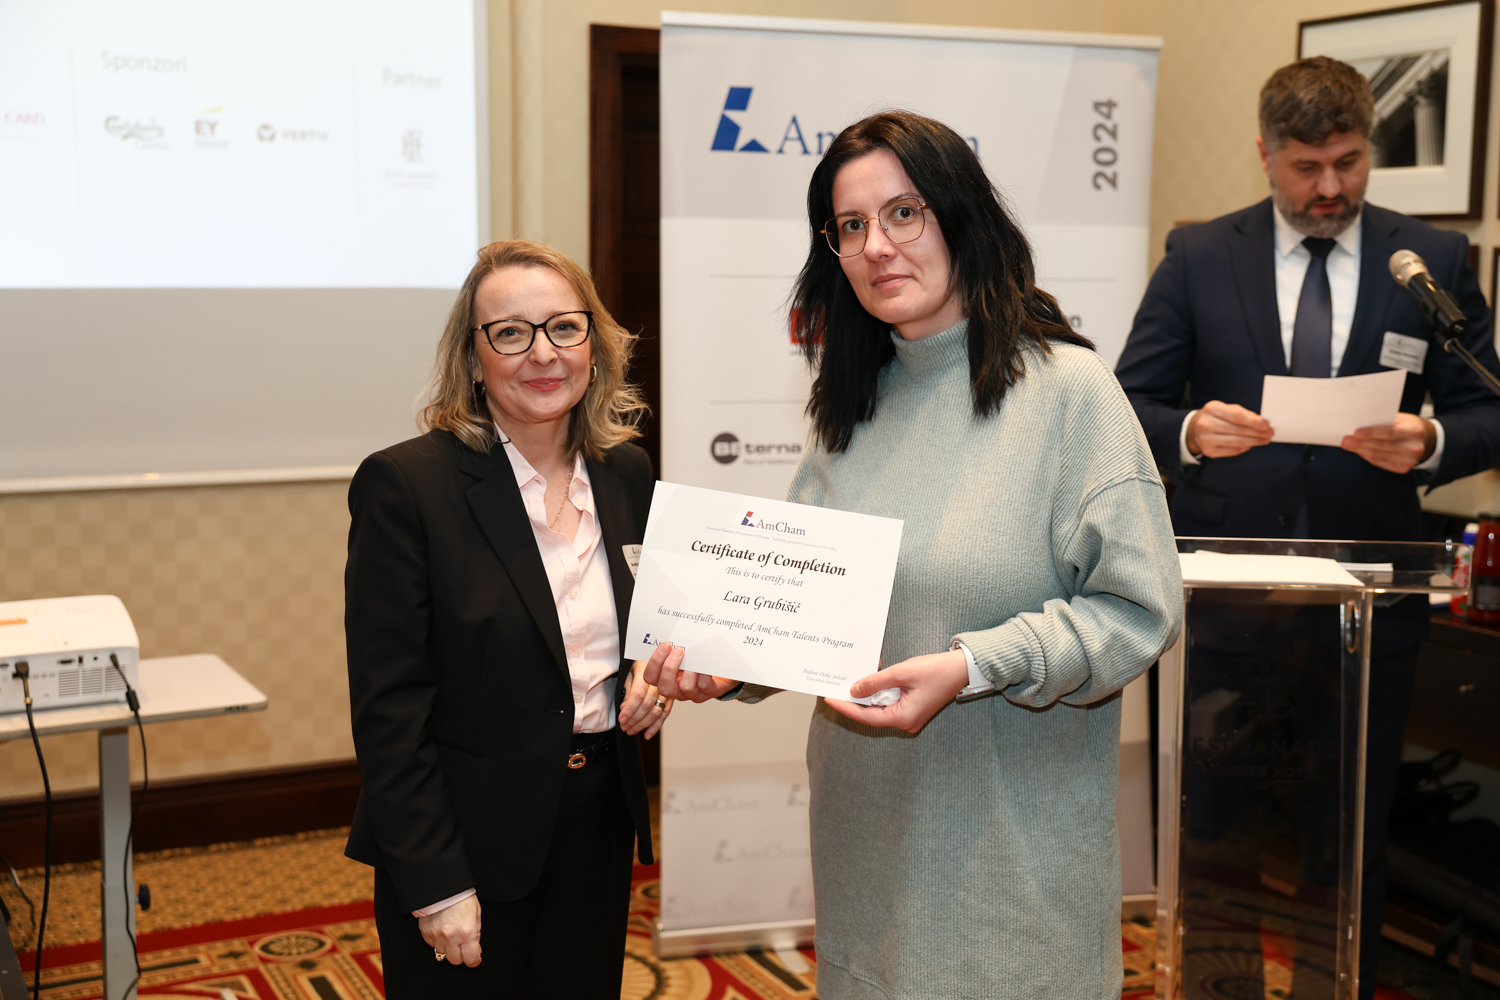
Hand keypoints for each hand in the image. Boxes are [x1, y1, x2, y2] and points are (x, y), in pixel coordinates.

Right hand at [418, 894, 480, 966]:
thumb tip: (475, 950)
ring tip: (451, 936)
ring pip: (442, 955)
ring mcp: (437, 936)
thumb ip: (476, 933)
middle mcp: (451, 937)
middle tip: (463, 947)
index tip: (475, 958)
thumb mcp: (476, 913)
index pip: (471, 959)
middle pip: (456, 961)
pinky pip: (432, 945)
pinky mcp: (426, 933)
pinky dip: (438, 942)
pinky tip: (442, 930)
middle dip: (461, 956)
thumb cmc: (461, 897)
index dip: (474, 961)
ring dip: (448, 949)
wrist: (442, 886)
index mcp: (467, 932)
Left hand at [618, 659, 671, 738]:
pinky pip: (665, 714)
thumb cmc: (641, 664)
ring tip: (632, 731)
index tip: (622, 719)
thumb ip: (628, 689)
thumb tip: (624, 707)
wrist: (660, 656)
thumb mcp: (630, 672)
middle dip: (634, 719)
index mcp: (647, 673)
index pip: (638, 695)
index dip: (629, 709)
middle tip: (624, 727)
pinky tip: (647, 734)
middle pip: (647, 705)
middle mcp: (659, 682)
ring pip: (656, 712)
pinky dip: (656, 726)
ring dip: (643, 724)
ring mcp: (668, 691)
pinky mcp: (672, 698)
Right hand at [640, 642, 737, 702]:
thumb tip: (670, 630)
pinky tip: (706, 661)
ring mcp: (694, 693)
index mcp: (667, 678)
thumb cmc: (700, 659)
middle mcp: (678, 689)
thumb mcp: (685, 653)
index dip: (654, 663)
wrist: (723, 668)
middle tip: (678, 650)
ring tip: (693, 656)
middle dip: (669, 668)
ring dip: (688, 671)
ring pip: (685, 688)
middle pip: (664, 687)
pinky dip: (704, 672)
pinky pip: (704, 685)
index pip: (651, 677)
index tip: (665, 645)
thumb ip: (675, 647)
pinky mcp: (710, 692)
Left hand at [822, 650, 969, 733]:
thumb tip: (855, 690)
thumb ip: (875, 682)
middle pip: (872, 714)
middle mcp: (906, 722)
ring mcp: (910, 717)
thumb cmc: (937, 670)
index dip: (846, 707)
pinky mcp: (913, 709)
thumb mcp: (901, 673)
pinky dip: (880, 692)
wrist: (962, 669)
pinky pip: (890, 703)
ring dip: (869, 694)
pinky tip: (874, 678)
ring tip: (854, 679)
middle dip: (855, 700)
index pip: (866, 716)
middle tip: (837, 687)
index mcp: (904, 718)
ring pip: (880, 708)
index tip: (829, 699)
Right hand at [1186, 400, 1273, 457]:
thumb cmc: (1216, 417)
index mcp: (1212, 409)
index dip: (1253, 421)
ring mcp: (1206, 439)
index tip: (1267, 425)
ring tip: (1265, 440)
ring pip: (1237, 442)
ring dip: (1254, 442)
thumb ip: (1241, 414)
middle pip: (1238, 430)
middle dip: (1257, 433)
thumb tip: (1263, 424)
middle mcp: (1206, 424)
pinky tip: (1252, 445)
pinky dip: (1245, 448)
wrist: (1194, 429)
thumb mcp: (1225, 409)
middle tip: (1270, 434)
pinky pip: (1233, 451)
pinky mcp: (1209, 451)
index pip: (1237, 416)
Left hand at [1342, 412, 1434, 473]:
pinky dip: (1368, 457)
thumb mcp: (1402, 419)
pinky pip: (1380, 463)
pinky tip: (1360, 451)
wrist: (1428, 440)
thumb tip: (1359, 423)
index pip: (1390, 432)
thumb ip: (1384, 421)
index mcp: (1415, 430)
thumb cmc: (1409, 426)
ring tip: (1348, 445)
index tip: (1355, 432)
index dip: (1372, 433)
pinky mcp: (1403, 468)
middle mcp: (1414, 447)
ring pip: (1378, 456)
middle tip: (1345, 441)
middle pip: (1381, 446)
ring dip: (1361, 451)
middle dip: (1360, 444)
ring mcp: (1409, 460)